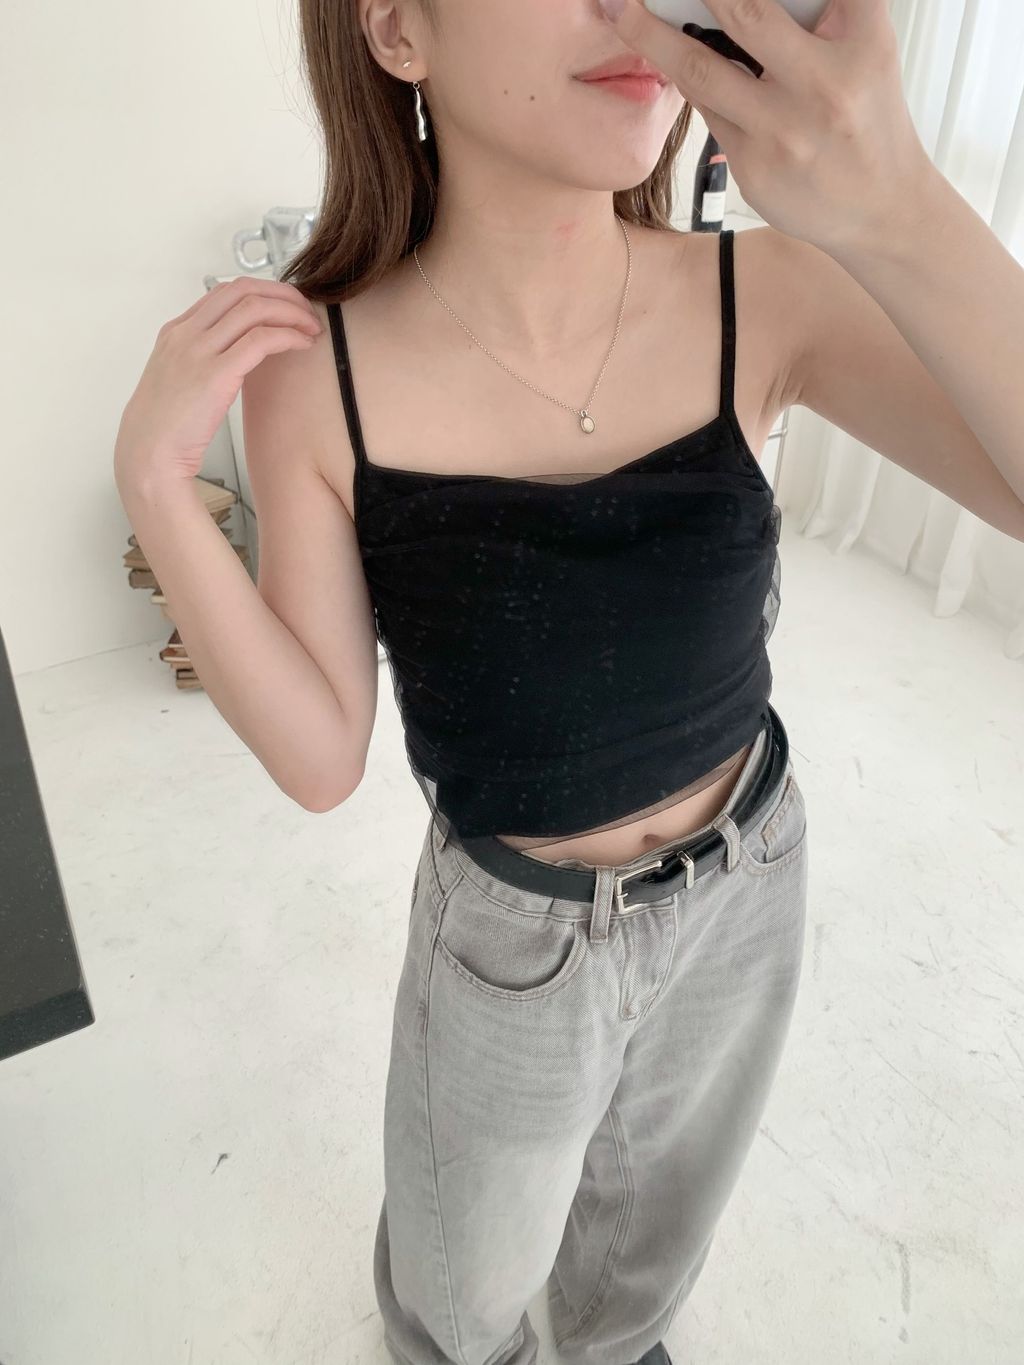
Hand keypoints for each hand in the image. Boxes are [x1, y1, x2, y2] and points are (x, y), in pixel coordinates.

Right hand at [114, 279, 323, 489]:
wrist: (148, 454)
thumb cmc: (166, 427)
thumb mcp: (179, 379)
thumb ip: (203, 359)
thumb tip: (238, 355)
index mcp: (176, 331)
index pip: (225, 291)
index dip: (263, 292)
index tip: (286, 306)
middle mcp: (186, 333)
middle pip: (242, 290)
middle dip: (282, 294)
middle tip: (306, 310)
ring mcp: (198, 351)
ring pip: (254, 308)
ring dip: (291, 313)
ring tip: (311, 328)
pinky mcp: (215, 374)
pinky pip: (261, 340)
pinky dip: (289, 336)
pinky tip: (303, 344)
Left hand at [597, 0, 936, 254]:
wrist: (880, 208)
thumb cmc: (867, 116)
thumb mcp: (867, 47)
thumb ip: (820, 11)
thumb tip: (736, 6)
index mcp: (863, 38)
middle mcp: (824, 83)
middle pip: (747, 14)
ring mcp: (783, 130)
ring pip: (701, 69)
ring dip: (652, 36)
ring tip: (622, 10)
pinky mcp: (753, 165)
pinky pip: (706, 110)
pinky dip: (687, 78)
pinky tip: (665, 58)